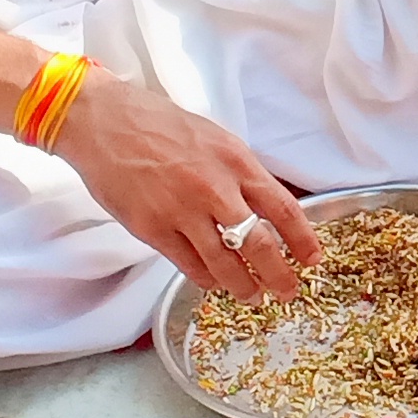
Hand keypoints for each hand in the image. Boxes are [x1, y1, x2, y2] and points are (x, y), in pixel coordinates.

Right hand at [51, 77, 323, 296]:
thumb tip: (267, 207)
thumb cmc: (159, 126)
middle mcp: (214, 188)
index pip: (283, 208)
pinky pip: (189, 265)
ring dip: (242, 286)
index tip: (312, 259)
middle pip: (259, 244)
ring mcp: (182, 211)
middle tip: (287, 291)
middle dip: (279, 275)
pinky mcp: (152, 229)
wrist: (105, 122)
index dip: (302, 240)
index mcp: (236, 161)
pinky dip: (206, 279)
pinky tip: (214, 282)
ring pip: (224, 263)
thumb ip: (240, 174)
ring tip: (252, 296)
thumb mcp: (215, 139)